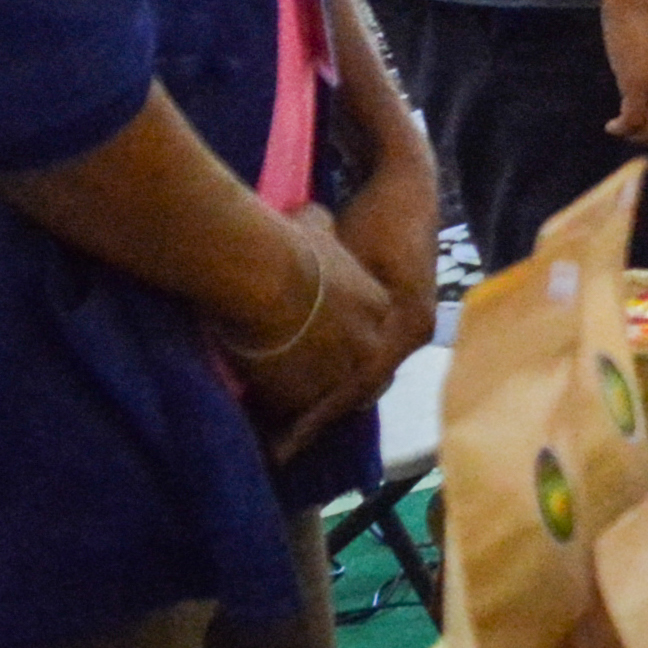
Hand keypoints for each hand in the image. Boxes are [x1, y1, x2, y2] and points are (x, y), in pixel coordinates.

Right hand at [236, 214, 408, 450]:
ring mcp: (345, 373)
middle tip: (309, 391)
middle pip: (358, 374)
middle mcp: (370, 344)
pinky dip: (284, 418)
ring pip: (328, 398)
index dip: (345, 343)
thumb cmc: (292, 245)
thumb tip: (318, 222)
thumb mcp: (318, 226)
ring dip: (309, 404)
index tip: (324, 346)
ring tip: (286, 426)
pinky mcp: (314, 396)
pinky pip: (298, 414)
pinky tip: (269, 426)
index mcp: (379, 305)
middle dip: (337, 384)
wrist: (268, 274)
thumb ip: (324, 232)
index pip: (368, 336)